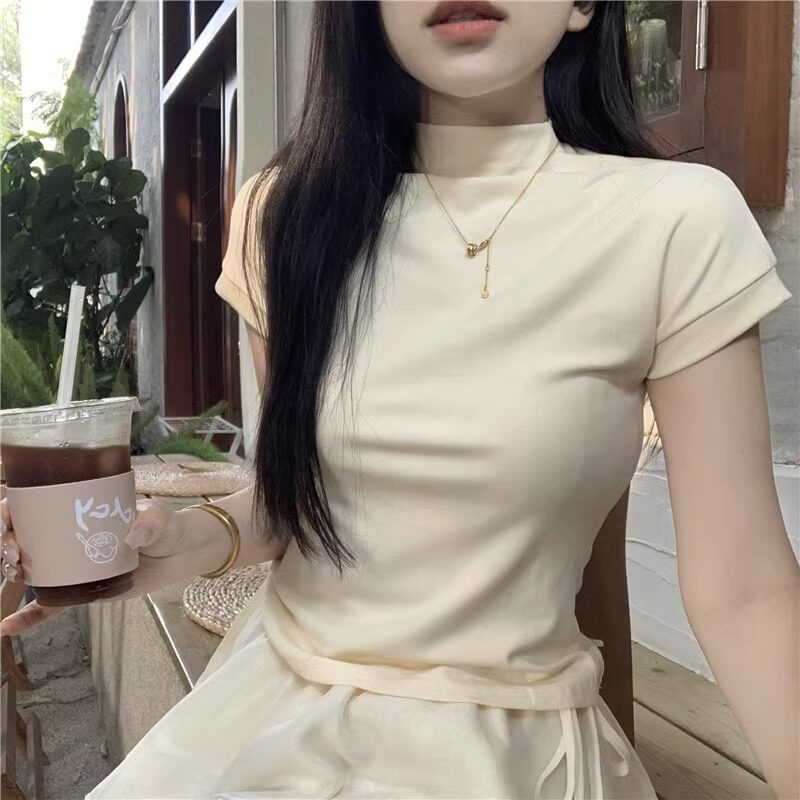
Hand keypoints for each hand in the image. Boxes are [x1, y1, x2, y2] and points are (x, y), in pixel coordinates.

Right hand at [0, 497, 189, 636]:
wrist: (181, 553)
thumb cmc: (168, 526)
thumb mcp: (160, 517)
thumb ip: (151, 522)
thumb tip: (133, 535)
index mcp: (81, 507)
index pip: (35, 503)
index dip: (11, 509)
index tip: (7, 518)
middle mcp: (70, 534)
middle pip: (23, 534)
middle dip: (6, 540)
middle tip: (16, 553)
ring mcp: (73, 563)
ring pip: (30, 566)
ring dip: (11, 569)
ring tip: (17, 572)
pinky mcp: (81, 589)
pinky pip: (50, 605)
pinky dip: (29, 617)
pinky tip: (7, 627)